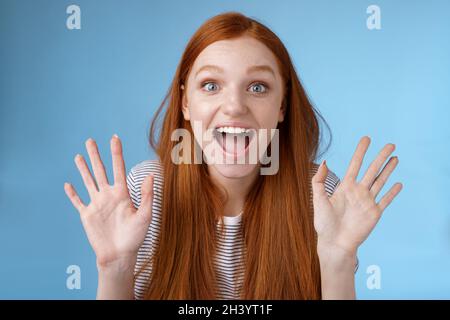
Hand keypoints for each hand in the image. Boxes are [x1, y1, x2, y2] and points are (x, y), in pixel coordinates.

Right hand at [64, 135, 153, 267]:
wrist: (120, 255)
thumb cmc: (135, 237)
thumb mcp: (145, 215)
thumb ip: (147, 195)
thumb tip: (151, 175)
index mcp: (122, 193)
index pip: (118, 168)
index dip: (116, 153)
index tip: (114, 138)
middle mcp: (108, 195)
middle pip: (100, 170)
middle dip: (96, 155)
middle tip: (90, 140)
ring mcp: (97, 204)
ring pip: (88, 181)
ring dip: (83, 169)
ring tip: (79, 155)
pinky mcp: (87, 215)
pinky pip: (78, 202)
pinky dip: (72, 194)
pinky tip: (68, 184)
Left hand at [312, 136, 402, 256]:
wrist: (334, 243)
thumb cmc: (324, 224)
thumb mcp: (318, 200)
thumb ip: (319, 181)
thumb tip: (324, 163)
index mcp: (345, 187)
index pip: (355, 165)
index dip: (361, 152)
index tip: (366, 139)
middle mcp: (358, 192)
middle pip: (372, 170)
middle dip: (381, 157)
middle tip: (390, 144)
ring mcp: (367, 202)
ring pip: (380, 182)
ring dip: (388, 170)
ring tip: (395, 158)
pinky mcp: (374, 214)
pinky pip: (385, 200)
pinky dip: (392, 192)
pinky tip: (398, 184)